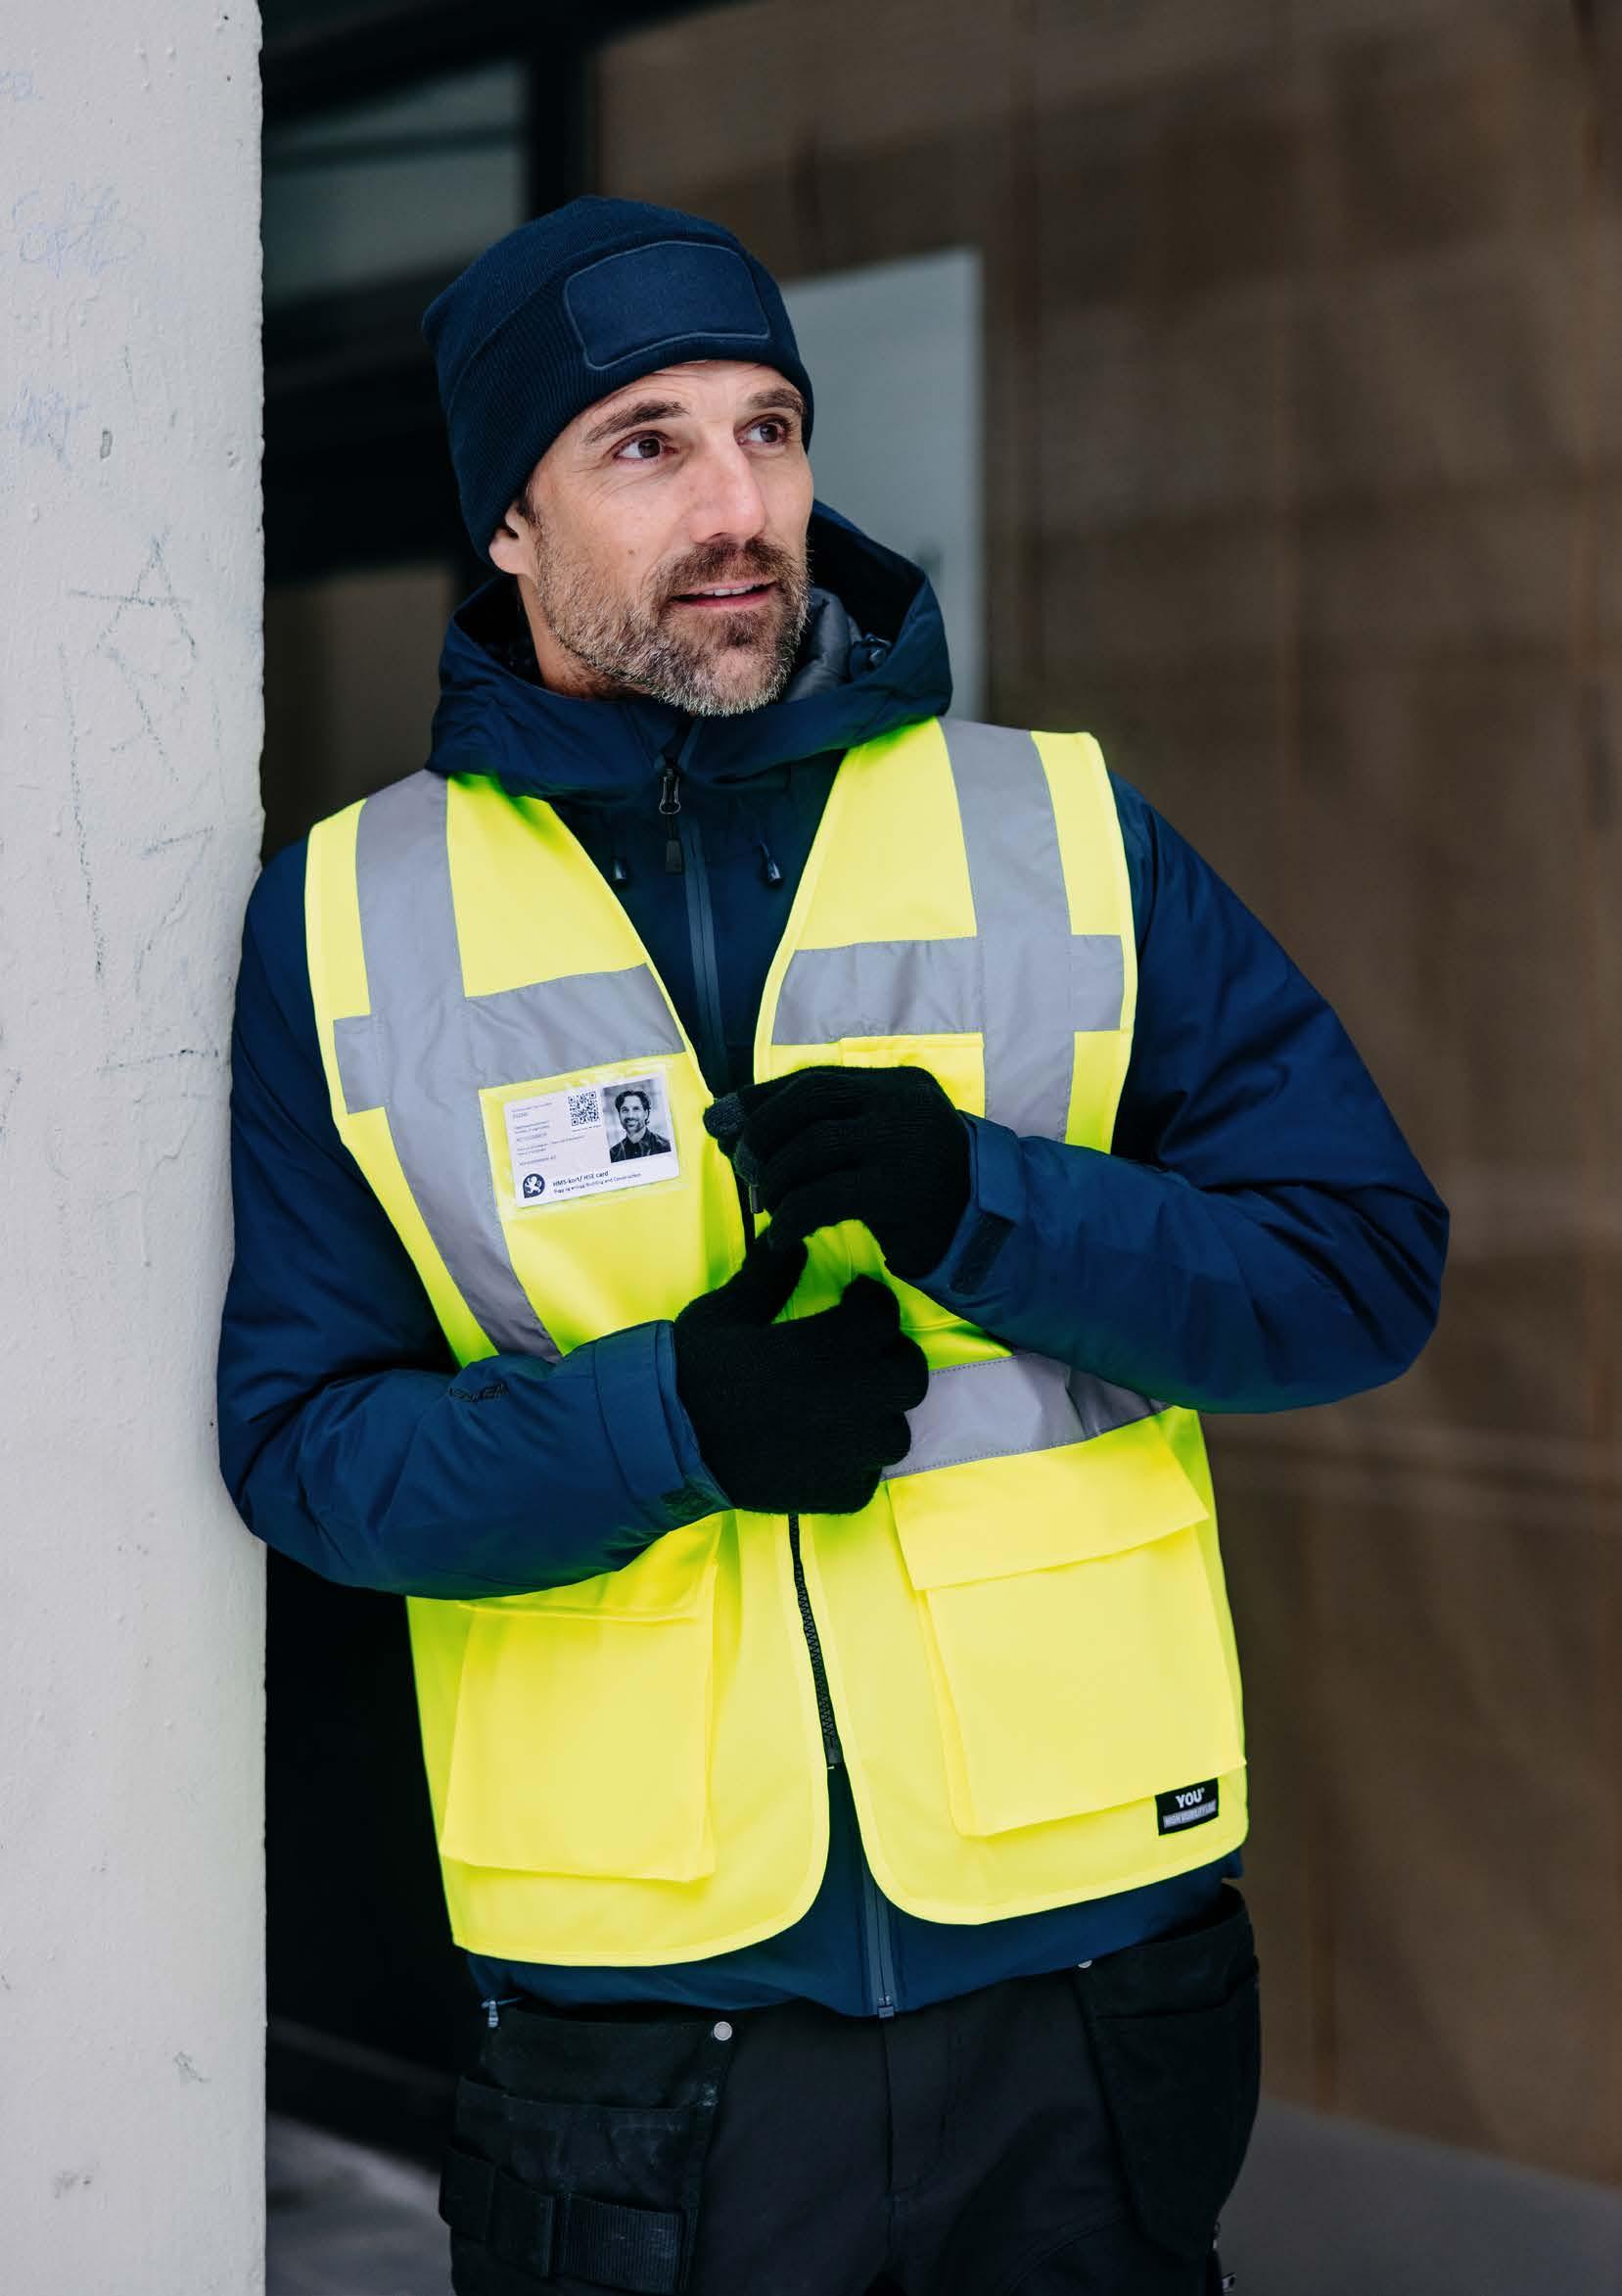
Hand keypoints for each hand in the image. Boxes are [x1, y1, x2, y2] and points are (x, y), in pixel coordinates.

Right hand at [672, 1236, 928, 1514]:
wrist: (659, 1441)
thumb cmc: (690, 1370)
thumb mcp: (727, 1312)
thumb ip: (768, 1276)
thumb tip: (793, 1244)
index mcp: (820, 1346)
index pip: (882, 1317)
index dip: (871, 1305)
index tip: (855, 1302)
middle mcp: (844, 1398)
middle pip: (908, 1377)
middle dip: (890, 1360)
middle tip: (862, 1357)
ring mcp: (843, 1453)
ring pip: (895, 1434)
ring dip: (877, 1418)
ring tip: (847, 1410)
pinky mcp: (833, 1495)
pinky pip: (869, 1480)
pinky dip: (854, 1466)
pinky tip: (827, 1452)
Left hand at [705, 1065, 970, 1277]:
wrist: (985, 1236)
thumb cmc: (918, 1191)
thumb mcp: (875, 1147)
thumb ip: (815, 1129)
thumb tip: (722, 1125)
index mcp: (899, 1084)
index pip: (817, 1079)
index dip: (762, 1098)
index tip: (724, 1122)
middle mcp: (903, 1103)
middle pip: (810, 1098)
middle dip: (763, 1132)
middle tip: (745, 1170)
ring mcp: (902, 1144)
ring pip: (811, 1147)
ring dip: (774, 1179)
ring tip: (768, 1207)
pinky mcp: (897, 1191)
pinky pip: (822, 1198)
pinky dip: (790, 1218)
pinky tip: (781, 1238)